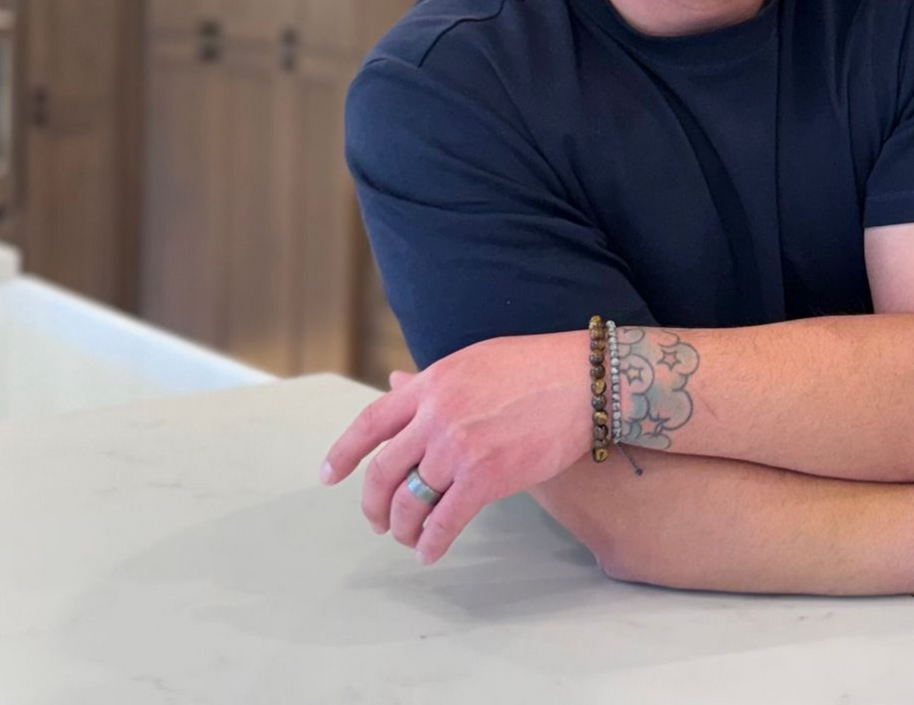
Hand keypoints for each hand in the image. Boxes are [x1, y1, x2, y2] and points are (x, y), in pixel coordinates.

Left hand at [319, 331, 591, 563]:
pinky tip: (430, 551)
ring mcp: (459, 449)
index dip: (344, 454)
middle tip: (377, 522)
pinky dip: (432, 542)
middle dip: (372, 505)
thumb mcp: (473, 362)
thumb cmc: (535, 367)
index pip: (370, 423)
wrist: (584, 381)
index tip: (329, 476)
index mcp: (430, 385)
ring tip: (408, 537)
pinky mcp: (486, 477)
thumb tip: (394, 383)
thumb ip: (430, 381)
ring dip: (403, 528)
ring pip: (410, 502)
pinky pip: (445, 521)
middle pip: (383, 472)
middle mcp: (436, 417)